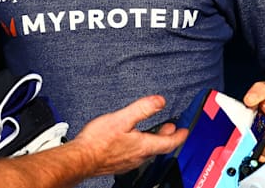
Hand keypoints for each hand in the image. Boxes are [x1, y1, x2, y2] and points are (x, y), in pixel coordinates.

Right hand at [68, 95, 187, 176]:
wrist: (80, 159)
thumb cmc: (98, 141)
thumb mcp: (122, 118)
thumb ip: (142, 109)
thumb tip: (160, 101)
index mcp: (143, 146)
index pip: (169, 143)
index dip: (179, 136)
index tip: (184, 131)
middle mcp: (139, 157)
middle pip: (159, 148)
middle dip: (166, 137)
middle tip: (171, 128)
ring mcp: (128, 162)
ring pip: (147, 152)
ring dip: (153, 142)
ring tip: (153, 133)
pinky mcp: (118, 164)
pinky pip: (135, 156)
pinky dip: (140, 147)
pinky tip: (132, 142)